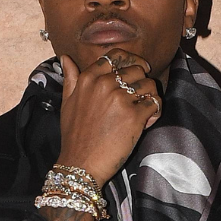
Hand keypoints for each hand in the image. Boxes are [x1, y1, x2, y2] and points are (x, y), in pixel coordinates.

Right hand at [57, 48, 162, 185]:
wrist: (81, 164)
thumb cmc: (74, 136)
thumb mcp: (67, 103)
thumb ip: (70, 78)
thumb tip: (65, 58)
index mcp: (88, 79)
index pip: (115, 56)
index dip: (129, 61)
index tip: (135, 71)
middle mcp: (104, 84)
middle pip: (136, 69)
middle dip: (140, 82)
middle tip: (137, 99)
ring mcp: (120, 99)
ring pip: (149, 84)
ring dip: (150, 96)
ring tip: (143, 111)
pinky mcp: (134, 116)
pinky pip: (155, 103)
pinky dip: (155, 112)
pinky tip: (147, 121)